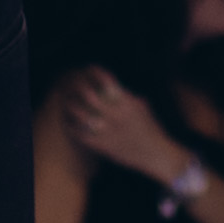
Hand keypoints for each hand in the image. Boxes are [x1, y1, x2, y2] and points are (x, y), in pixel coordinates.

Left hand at [61, 66, 195, 186]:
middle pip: (91, 97)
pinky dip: (75, 131)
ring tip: (67, 103)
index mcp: (127, 103)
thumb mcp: (144, 110)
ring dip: (73, 108)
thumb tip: (123, 90)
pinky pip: (85, 137)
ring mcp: (110, 131)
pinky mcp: (106, 146)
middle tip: (73, 84)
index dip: (97, 72)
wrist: (156, 154)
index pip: (109, 82)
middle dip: (80, 88)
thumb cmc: (153, 131)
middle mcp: (117, 115)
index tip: (90, 68)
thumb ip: (132, 99)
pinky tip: (70, 126)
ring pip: (84, 117)